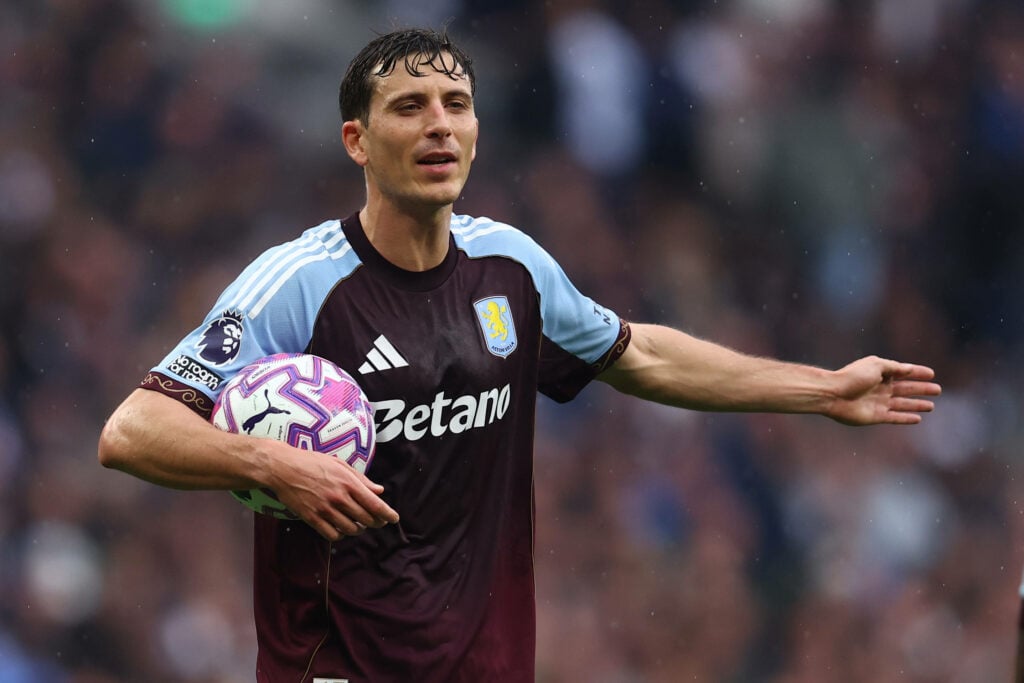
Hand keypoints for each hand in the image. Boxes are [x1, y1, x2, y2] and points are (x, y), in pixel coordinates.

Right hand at [266, 443, 399, 541]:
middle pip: (366, 519)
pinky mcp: (312, 518)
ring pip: (351, 529)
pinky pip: (332, 535)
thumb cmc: (313, 462)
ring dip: (358, 529)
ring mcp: (325, 509)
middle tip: (377, 522)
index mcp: (349, 483)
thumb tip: (379, 490)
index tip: (394, 519)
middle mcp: (339, 498)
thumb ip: (361, 479)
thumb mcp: (340, 464)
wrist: (284, 468)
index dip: (387, 514)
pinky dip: (341, 535)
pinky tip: (341, 529)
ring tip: (358, 525)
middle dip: (375, 522)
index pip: (375, 504)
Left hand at [826, 355, 940, 425]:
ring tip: (931, 406)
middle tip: (938, 390)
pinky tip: (917, 419)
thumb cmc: (852, 377)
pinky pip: (895, 418)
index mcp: (880, 373)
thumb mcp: (875, 365)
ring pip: (903, 404)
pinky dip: (906, 418)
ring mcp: (879, 403)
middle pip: (906, 389)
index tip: (931, 373)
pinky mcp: (876, 416)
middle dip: (922, 389)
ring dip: (917, 404)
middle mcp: (881, 388)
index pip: (903, 372)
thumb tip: (909, 369)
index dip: (917, 373)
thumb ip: (894, 368)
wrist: (833, 394)